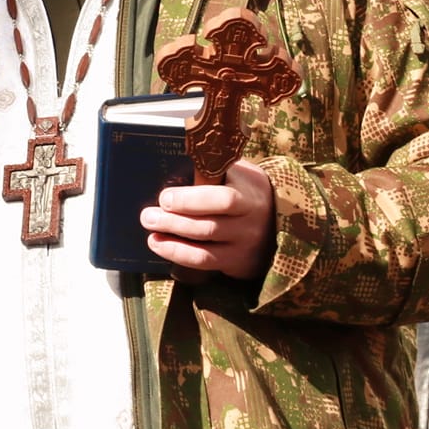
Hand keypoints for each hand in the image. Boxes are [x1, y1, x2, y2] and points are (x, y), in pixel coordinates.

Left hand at [139, 159, 275, 279]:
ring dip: (172, 241)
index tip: (165, 197)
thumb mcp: (239, 172)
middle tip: (147, 216)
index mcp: (251, 196)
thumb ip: (215, 169)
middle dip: (173, 221)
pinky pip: (205, 262)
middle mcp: (250, 224)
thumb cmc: (248, 187)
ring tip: (150, 231)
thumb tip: (175, 164)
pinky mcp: (237, 263)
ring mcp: (244, 247)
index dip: (192, 201)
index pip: (223, 201)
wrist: (281, 217)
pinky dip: (179, 255)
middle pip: (208, 226)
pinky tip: (160, 246)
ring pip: (204, 249)